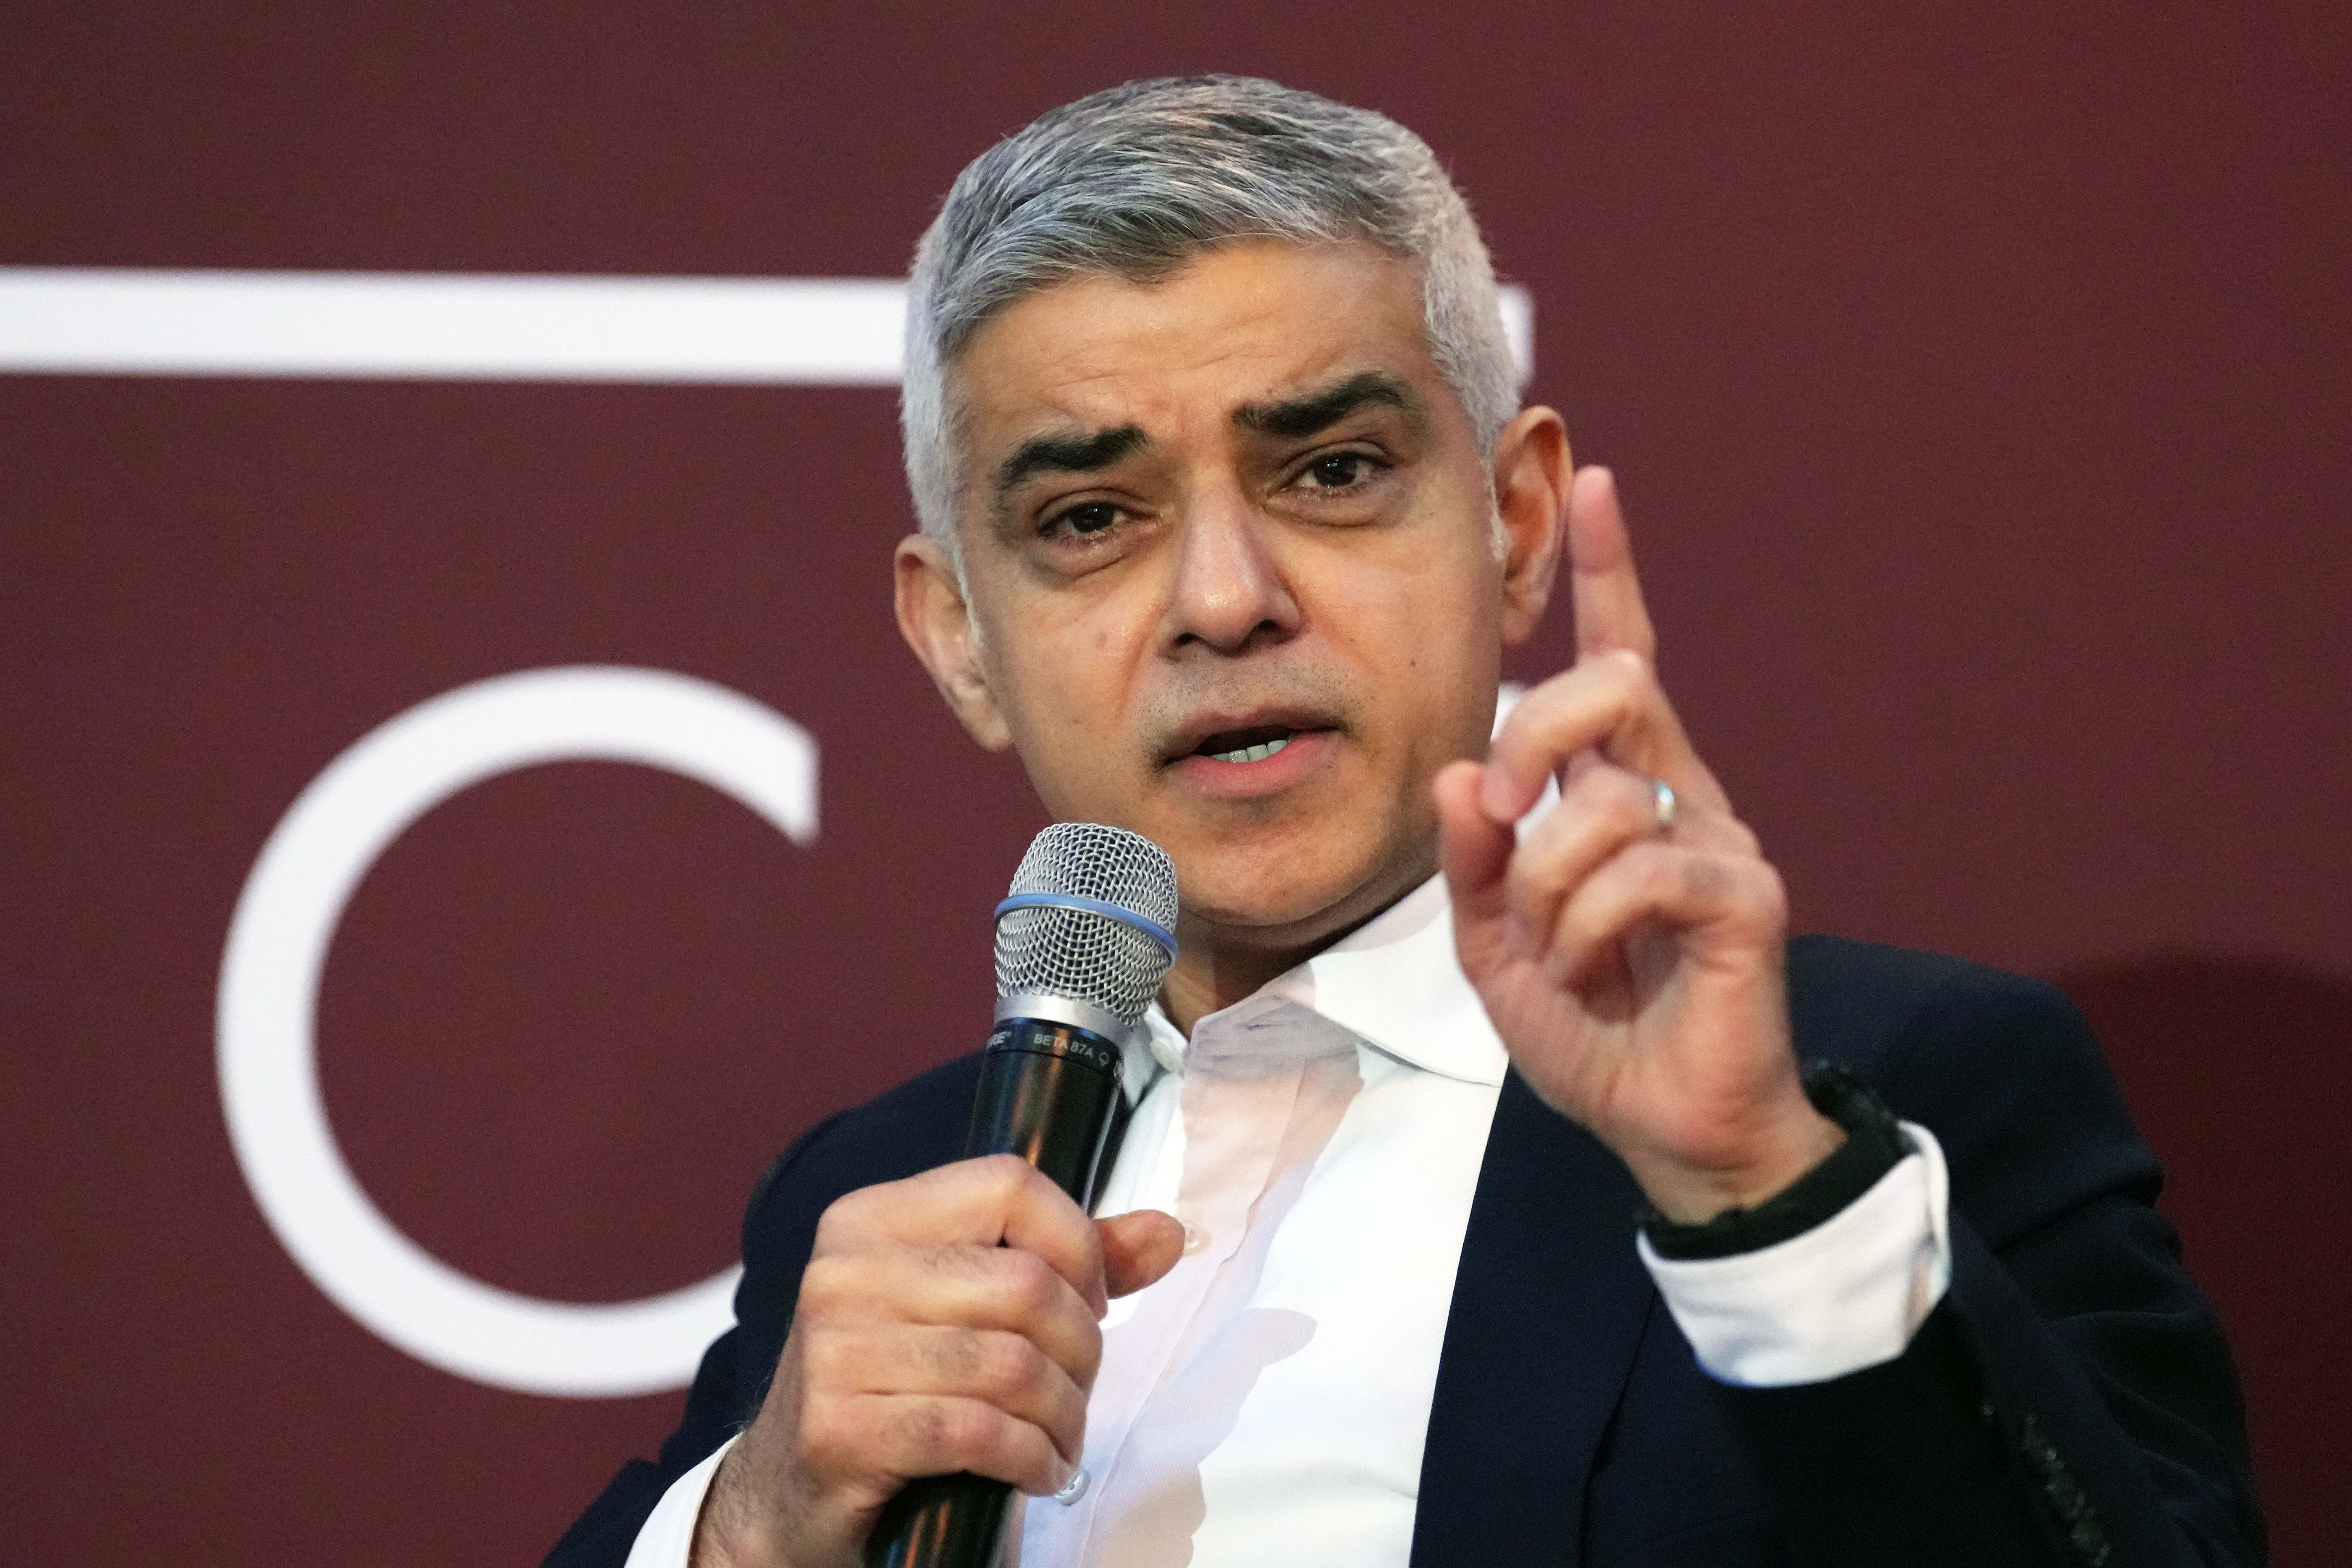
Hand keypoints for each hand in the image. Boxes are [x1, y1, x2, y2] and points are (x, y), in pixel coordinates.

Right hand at [693, 1156, 1183, 1567]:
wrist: (791, 1492)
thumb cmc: (894, 1386)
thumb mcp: (965, 1307)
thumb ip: (1064, 1265)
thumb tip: (1166, 1233)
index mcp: (873, 1218)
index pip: (1010, 1185)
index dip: (1077, 1243)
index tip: (1091, 1299)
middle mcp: (845, 1272)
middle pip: (1027, 1284)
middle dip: (1081, 1350)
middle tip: (1076, 1388)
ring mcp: (834, 1350)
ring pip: (1012, 1365)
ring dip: (1063, 1417)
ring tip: (1061, 1438)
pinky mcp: (840, 1429)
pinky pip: (977, 1432)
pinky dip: (1031, 1459)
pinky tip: (1035, 1471)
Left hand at [1435, 467, 1840, 1222]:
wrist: (1664, 1127)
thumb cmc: (1591, 1029)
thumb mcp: (1494, 943)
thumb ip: (1471, 859)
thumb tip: (1462, 769)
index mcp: (1621, 791)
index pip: (1618, 660)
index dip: (1608, 573)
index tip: (1593, 482)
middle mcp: (1678, 794)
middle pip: (1613, 684)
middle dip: (1532, 737)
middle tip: (1503, 820)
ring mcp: (1720, 839)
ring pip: (1608, 795)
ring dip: (1549, 886)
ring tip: (1561, 955)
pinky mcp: (1746, 895)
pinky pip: (1642, 871)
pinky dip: (1585, 930)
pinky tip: (1592, 975)